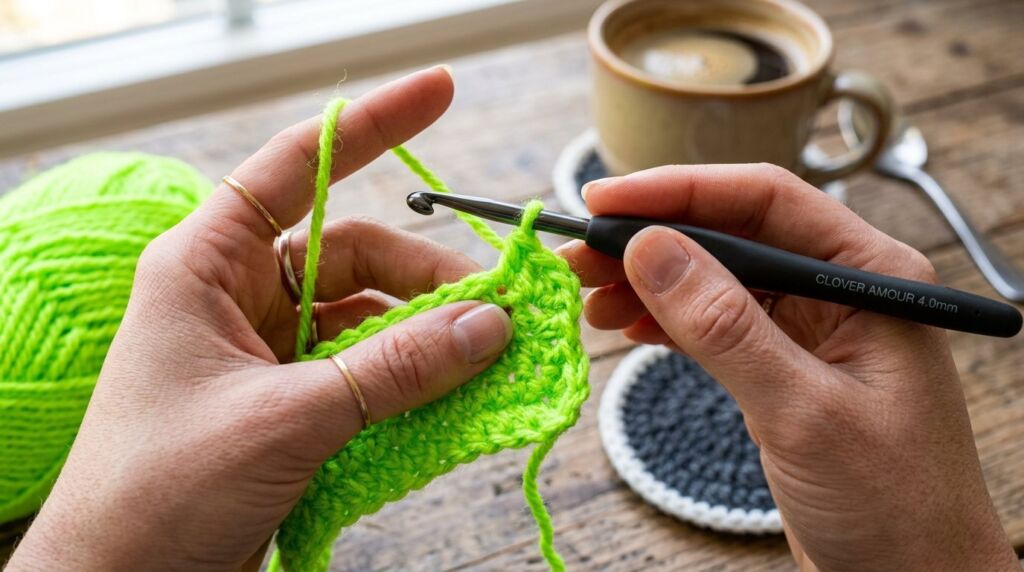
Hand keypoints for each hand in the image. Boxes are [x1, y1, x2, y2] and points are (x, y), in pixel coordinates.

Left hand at [8, 67, 512, 570]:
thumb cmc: (158, 491)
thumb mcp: (286, 419)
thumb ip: (394, 369)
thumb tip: (489, 325)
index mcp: (209, 266)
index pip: (297, 167)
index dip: (371, 123)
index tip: (440, 90)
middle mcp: (241, 294)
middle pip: (358, 254)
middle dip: (432, 275)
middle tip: (501, 307)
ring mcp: (269, 348)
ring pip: (371, 314)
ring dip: (432, 334)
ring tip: (491, 357)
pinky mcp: (293, 398)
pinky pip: (369, 366)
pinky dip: (415, 377)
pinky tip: (456, 394)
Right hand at [560, 164, 1018, 571]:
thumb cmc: (893, 504)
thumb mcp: (802, 409)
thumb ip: (725, 326)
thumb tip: (651, 248)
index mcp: (868, 274)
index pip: (763, 201)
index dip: (677, 192)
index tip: (603, 198)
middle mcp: (837, 288)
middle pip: (729, 235)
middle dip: (649, 239)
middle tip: (577, 254)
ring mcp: (807, 328)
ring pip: (712, 279)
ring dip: (648, 282)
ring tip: (588, 295)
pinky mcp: (780, 367)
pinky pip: (711, 324)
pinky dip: (664, 322)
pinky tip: (625, 324)